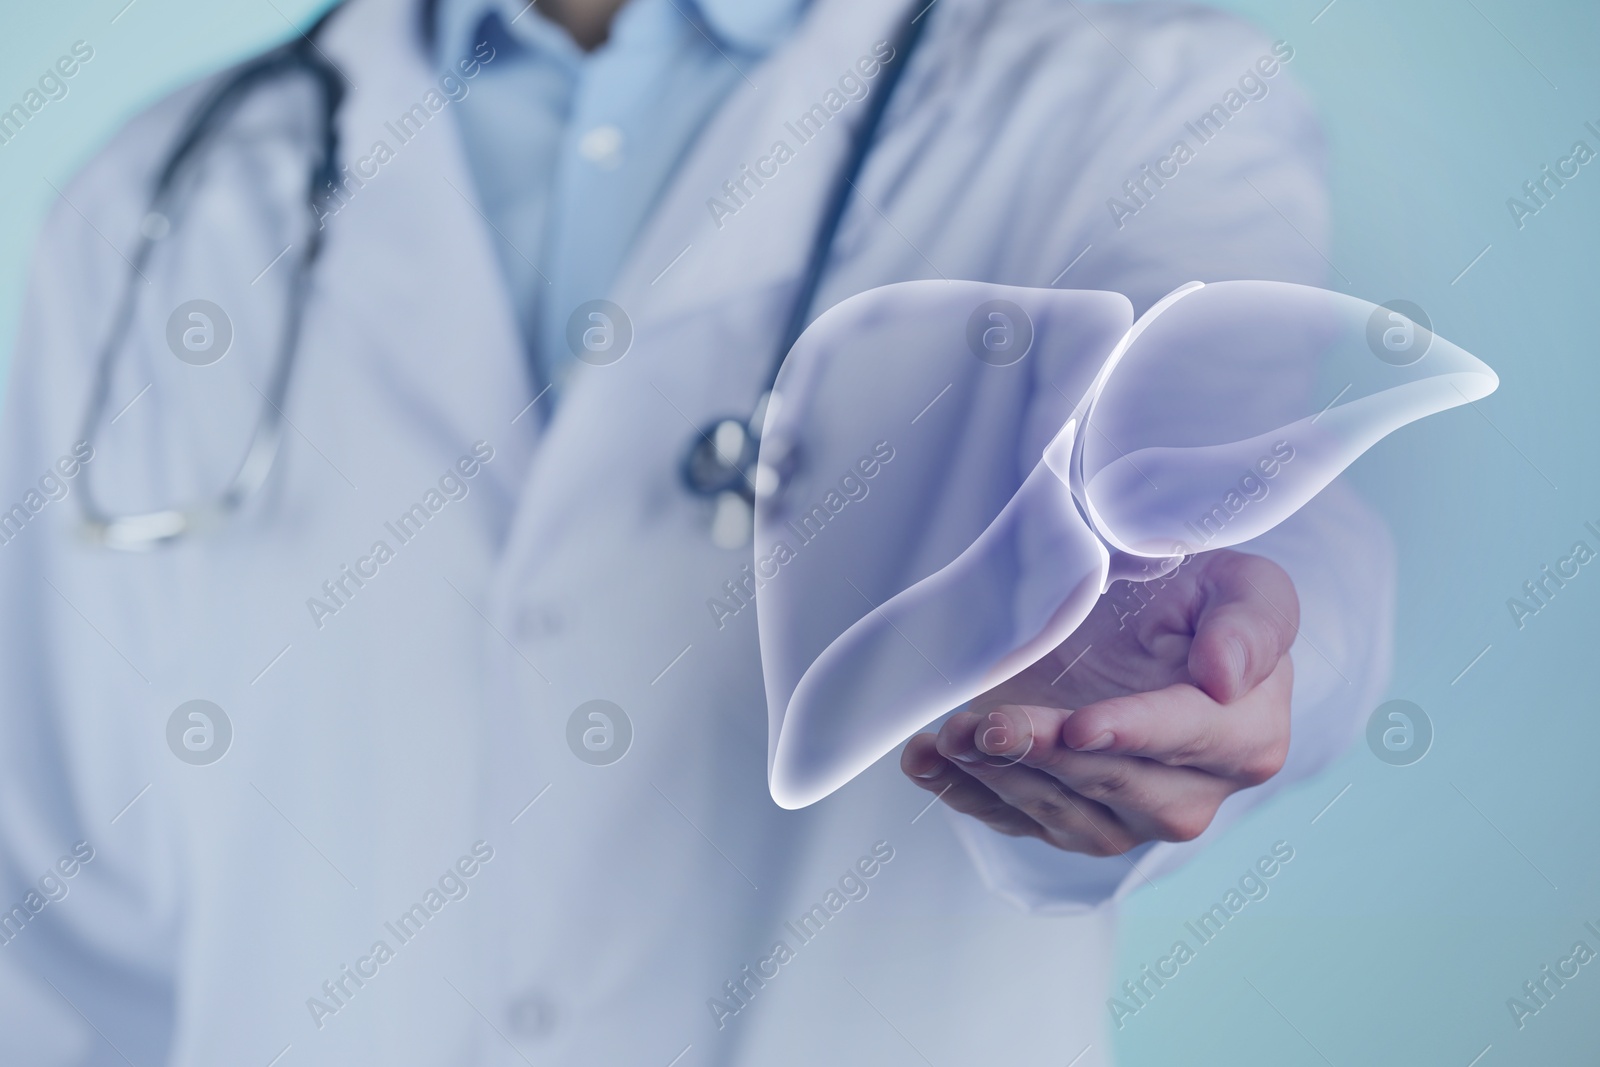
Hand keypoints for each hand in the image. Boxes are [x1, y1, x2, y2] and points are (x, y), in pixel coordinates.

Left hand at [900, 549, 1297, 855]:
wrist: (1145, 619)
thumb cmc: (1199, 598)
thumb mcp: (1242, 584)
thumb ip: (1251, 622)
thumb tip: (1227, 677)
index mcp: (1243, 737)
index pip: (1185, 738)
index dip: (1131, 734)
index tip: (1080, 728)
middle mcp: (1189, 794)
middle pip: (1110, 782)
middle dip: (1044, 756)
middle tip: (989, 724)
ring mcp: (1123, 816)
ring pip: (1058, 811)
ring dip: (996, 777)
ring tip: (950, 734)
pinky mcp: (1065, 818)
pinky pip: (1011, 819)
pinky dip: (960, 792)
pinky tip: (925, 760)